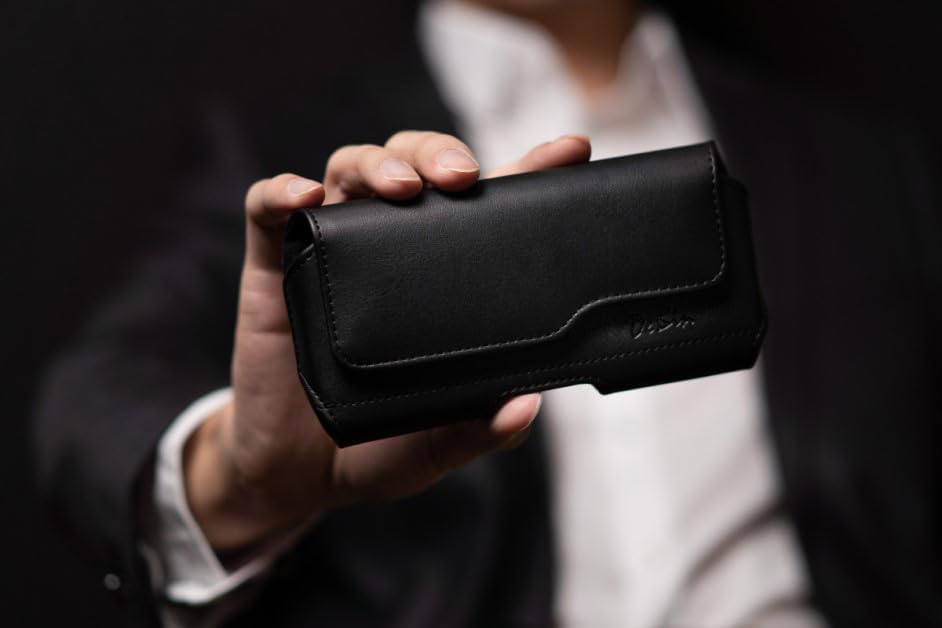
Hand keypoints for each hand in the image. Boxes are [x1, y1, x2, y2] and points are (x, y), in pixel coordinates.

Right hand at [185, 131, 591, 551]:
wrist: (294, 475)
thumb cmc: (375, 451)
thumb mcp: (438, 446)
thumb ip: (481, 430)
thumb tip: (527, 405)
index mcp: (438, 276)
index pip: (484, 208)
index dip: (525, 172)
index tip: (570, 150)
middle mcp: (387, 250)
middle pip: (415, 165)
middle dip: (439, 154)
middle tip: (462, 178)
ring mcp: (330, 253)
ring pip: (351, 168)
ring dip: (378, 163)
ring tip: (399, 188)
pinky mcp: (274, 267)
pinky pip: (266, 209)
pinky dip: (281, 190)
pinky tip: (307, 195)